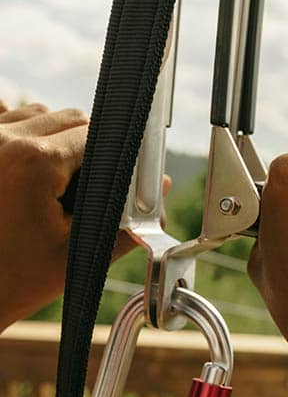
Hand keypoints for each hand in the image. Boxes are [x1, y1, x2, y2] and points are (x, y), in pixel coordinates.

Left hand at [0, 101, 166, 330]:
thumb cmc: (14, 280)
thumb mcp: (80, 252)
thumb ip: (128, 220)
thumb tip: (163, 185)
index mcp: (33, 161)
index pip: (96, 134)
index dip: (115, 157)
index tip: (119, 181)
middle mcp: (3, 139)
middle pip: (70, 119)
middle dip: (86, 150)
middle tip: (81, 192)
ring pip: (40, 115)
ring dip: (55, 141)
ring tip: (52, 186)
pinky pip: (8, 119)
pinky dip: (24, 136)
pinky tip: (27, 172)